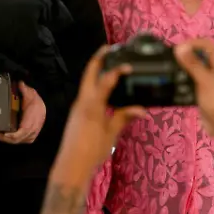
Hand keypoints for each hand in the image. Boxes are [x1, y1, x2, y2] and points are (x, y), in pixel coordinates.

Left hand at [0, 82, 45, 144]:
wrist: (45, 110)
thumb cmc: (37, 104)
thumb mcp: (32, 95)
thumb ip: (25, 90)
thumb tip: (20, 83)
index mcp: (31, 123)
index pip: (22, 133)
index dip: (12, 135)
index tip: (4, 134)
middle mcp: (30, 132)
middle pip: (15, 140)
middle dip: (1, 138)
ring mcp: (28, 136)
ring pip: (14, 141)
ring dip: (2, 139)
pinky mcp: (26, 138)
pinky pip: (15, 141)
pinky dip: (6, 139)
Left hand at [51, 47, 145, 175]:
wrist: (71, 165)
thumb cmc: (91, 150)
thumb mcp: (111, 133)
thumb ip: (123, 117)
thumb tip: (142, 109)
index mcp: (92, 105)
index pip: (105, 81)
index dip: (117, 70)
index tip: (129, 64)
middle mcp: (82, 102)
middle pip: (89, 74)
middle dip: (98, 60)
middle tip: (109, 48)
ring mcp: (78, 107)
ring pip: (87, 83)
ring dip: (96, 71)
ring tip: (109, 64)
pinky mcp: (77, 114)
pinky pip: (87, 93)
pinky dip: (96, 86)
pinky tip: (105, 89)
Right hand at [174, 39, 213, 140]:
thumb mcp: (203, 79)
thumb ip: (192, 63)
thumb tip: (179, 47)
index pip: (206, 45)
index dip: (193, 43)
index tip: (178, 48)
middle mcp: (213, 70)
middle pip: (198, 56)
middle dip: (185, 55)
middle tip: (170, 59)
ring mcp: (207, 81)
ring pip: (193, 69)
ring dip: (182, 68)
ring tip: (169, 70)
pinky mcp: (201, 91)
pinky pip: (190, 81)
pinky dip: (182, 80)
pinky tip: (173, 83)